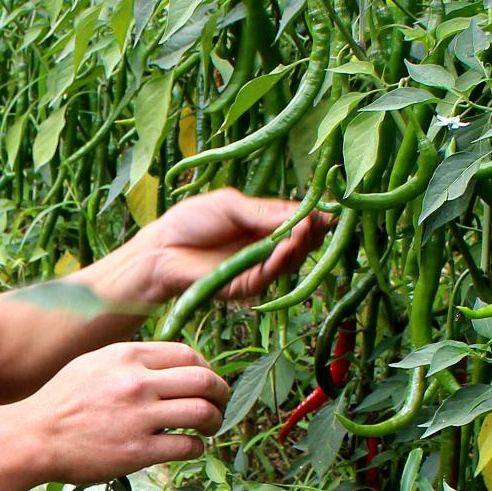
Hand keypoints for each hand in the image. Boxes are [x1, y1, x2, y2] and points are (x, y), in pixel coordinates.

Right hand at [11, 341, 229, 483]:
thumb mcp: (92, 364)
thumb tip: (167, 366)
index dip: (206, 367)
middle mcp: (137, 382)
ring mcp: (139, 417)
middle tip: (219, 404)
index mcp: (127, 356)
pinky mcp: (138, 451)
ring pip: (202, 412)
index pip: (187, 354)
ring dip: (214, 420)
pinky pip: (187, 446)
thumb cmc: (60, 402)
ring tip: (209, 427)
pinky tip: (188, 447)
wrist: (33, 438)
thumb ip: (129, 361)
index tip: (205, 381)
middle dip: (221, 393)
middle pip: (204, 379)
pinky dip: (196, 446)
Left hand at [126, 186, 329, 307]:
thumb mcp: (230, 205)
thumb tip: (301, 215)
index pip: (299, 219)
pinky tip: (286, 246)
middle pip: (303, 241)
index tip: (329, 208)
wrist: (162, 248)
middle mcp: (267, 245)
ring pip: (292, 260)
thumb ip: (263, 211)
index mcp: (265, 222)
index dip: (315, 215)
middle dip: (313, 231)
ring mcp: (259, 266)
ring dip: (300, 245)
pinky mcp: (247, 285)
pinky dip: (281, 261)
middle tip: (317, 221)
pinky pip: (270, 275)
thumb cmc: (191, 221)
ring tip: (302, 231)